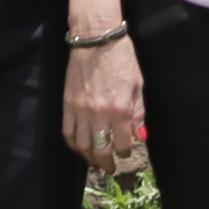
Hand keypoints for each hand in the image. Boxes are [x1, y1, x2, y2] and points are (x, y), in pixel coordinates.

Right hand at [62, 35, 146, 174]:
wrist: (96, 40)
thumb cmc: (122, 58)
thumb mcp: (138, 84)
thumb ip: (138, 113)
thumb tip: (141, 136)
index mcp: (121, 109)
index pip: (124, 143)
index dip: (127, 151)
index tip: (127, 152)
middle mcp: (100, 114)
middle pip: (102, 149)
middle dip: (107, 162)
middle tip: (110, 168)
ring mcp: (81, 111)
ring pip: (83, 145)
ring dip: (90, 158)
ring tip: (96, 163)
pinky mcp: (68, 105)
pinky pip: (68, 133)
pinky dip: (73, 144)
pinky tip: (79, 148)